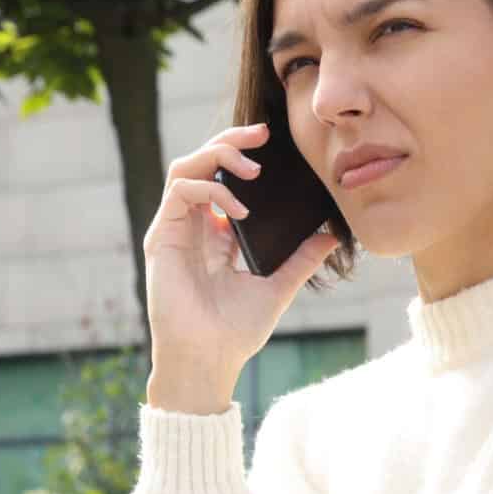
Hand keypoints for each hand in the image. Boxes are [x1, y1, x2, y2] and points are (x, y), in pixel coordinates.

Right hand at [144, 121, 340, 412]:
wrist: (209, 360)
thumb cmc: (237, 330)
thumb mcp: (279, 287)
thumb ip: (301, 259)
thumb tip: (331, 235)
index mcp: (217, 233)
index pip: (222, 177)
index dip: (241, 153)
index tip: (271, 141)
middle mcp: (193, 226)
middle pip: (201, 162)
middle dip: (229, 141)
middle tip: (261, 134)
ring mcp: (174, 230)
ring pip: (184, 169)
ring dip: (216, 157)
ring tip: (251, 168)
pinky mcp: (161, 238)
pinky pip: (179, 194)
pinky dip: (209, 190)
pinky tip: (237, 209)